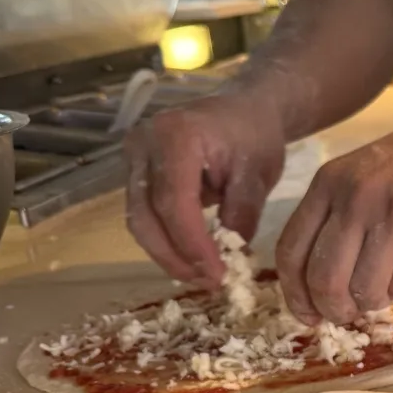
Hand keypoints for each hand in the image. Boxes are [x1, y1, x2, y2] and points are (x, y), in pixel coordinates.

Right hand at [124, 96, 287, 285]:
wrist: (244, 109)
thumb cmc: (255, 135)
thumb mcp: (258, 173)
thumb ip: (243, 213)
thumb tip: (230, 257)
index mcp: (175, 137)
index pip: (174, 203)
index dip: (192, 245)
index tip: (218, 275)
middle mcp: (142, 145)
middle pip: (145, 216)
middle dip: (175, 257)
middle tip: (210, 283)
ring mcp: (133, 158)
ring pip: (139, 220)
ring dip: (168, 254)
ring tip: (204, 275)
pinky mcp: (135, 172)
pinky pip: (144, 214)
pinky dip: (166, 240)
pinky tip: (193, 257)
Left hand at [274, 92, 392, 324]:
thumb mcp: (370, 172)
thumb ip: (340, 213)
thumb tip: (318, 280)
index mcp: (331, 181)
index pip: (291, 251)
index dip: (295, 294)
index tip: (308, 314)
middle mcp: (356, 197)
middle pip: (324, 279)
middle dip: (334, 309)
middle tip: (348, 315)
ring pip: (365, 289)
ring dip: (375, 301)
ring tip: (390, 285)